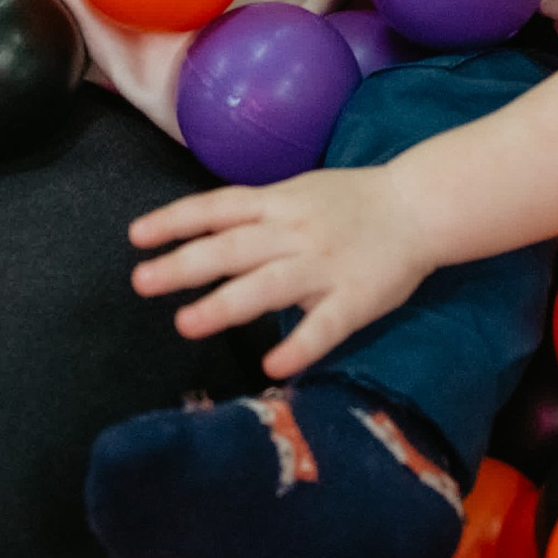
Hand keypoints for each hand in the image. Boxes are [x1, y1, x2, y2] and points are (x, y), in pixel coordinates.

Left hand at [130, 162, 434, 372]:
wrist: (420, 206)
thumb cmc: (353, 202)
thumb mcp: (298, 192)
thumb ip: (256, 214)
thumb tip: (204, 232)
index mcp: (279, 204)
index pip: (219, 208)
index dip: (176, 220)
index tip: (137, 236)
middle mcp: (294, 232)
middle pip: (232, 248)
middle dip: (184, 265)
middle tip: (142, 282)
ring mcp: (324, 266)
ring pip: (268, 285)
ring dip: (226, 305)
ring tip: (187, 323)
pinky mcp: (355, 298)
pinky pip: (325, 325)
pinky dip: (300, 344)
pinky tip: (274, 365)